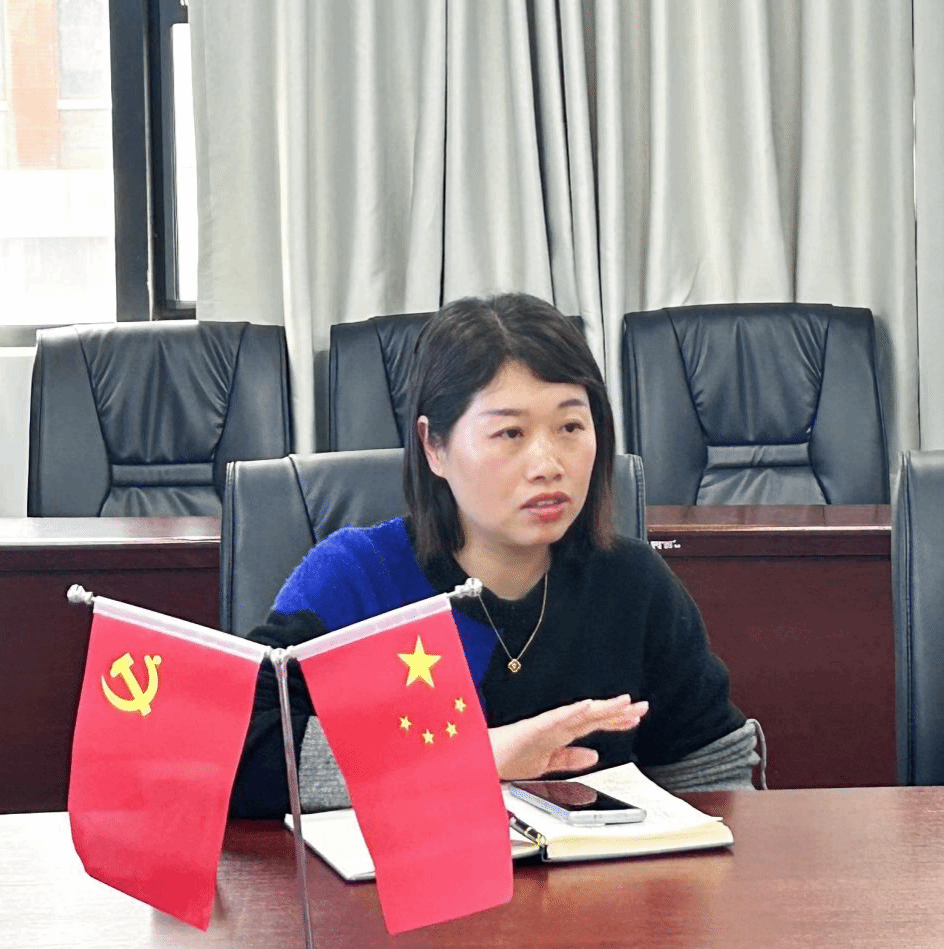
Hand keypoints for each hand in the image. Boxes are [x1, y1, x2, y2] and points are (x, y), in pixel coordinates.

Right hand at [489, 695, 648, 779]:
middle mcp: (555, 727)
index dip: (615, 721)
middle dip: (617, 712)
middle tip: (642, 707)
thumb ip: (569, 759)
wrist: (478, 763)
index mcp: (559, 735)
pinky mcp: (531, 729)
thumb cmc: (506, 759)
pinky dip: (571, 712)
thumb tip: (595, 756)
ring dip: (601, 709)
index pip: (593, 725)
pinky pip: (554, 720)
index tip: (636, 717)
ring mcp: (544, 727)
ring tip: (623, 703)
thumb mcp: (545, 764)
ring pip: (578, 715)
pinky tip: (586, 707)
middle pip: (592, 717)